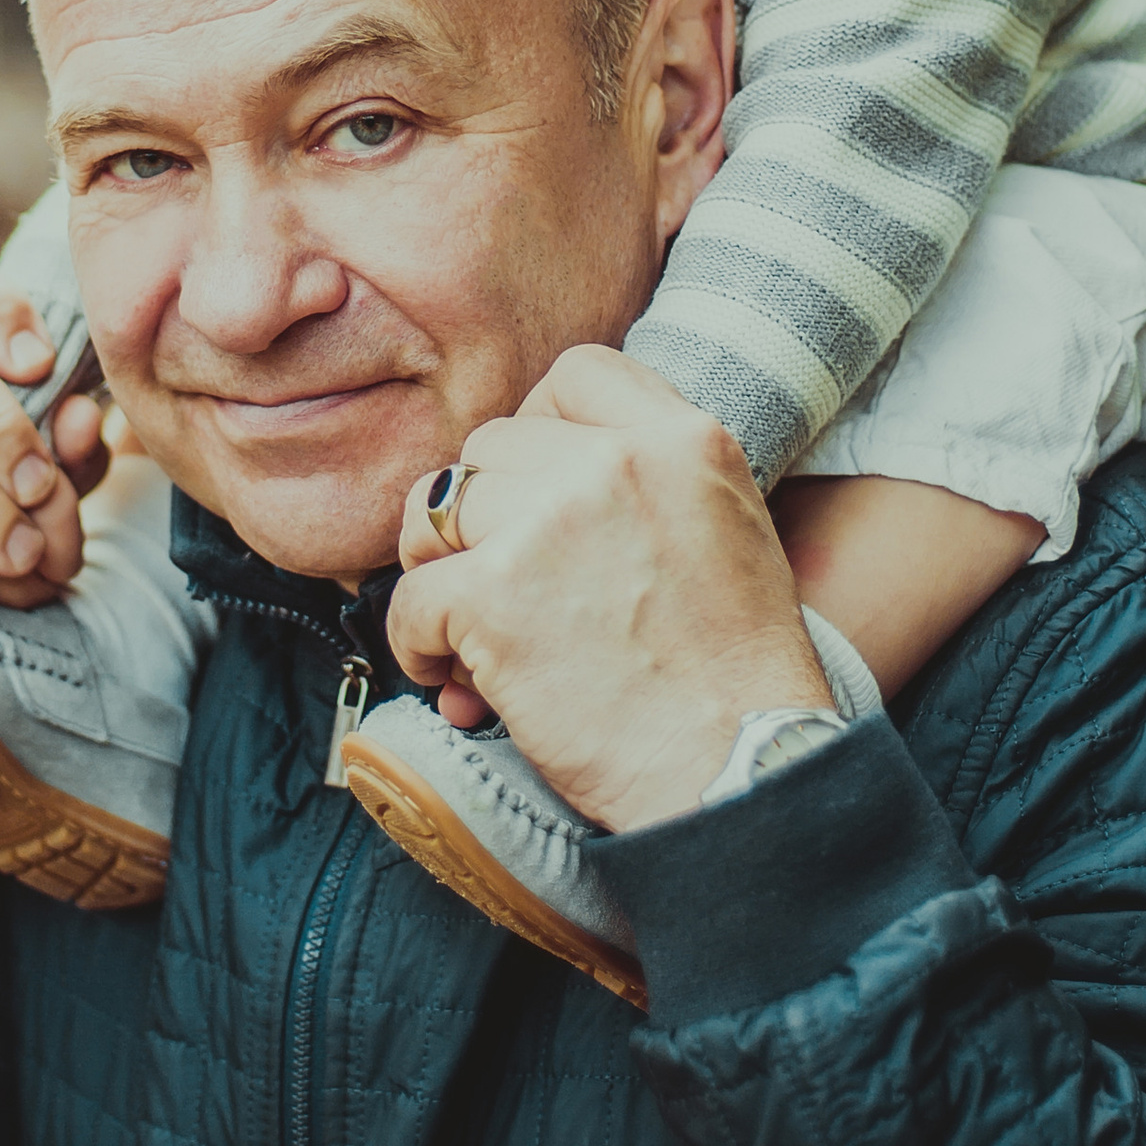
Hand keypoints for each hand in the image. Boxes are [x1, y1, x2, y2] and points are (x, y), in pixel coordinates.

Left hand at [384, 346, 830, 832]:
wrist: (736, 771)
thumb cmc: (735, 678)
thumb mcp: (730, 531)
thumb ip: (650, 478)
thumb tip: (536, 472)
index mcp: (685, 438)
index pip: (575, 375)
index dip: (538, 429)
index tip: (532, 489)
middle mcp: (616, 461)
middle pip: (493, 445)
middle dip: (480, 514)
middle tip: (494, 581)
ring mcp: (549, 521)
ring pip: (437, 509)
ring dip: (439, 571)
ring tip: (467, 632)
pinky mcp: (493, 592)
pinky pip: (410, 596)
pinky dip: (418, 645)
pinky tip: (456, 682)